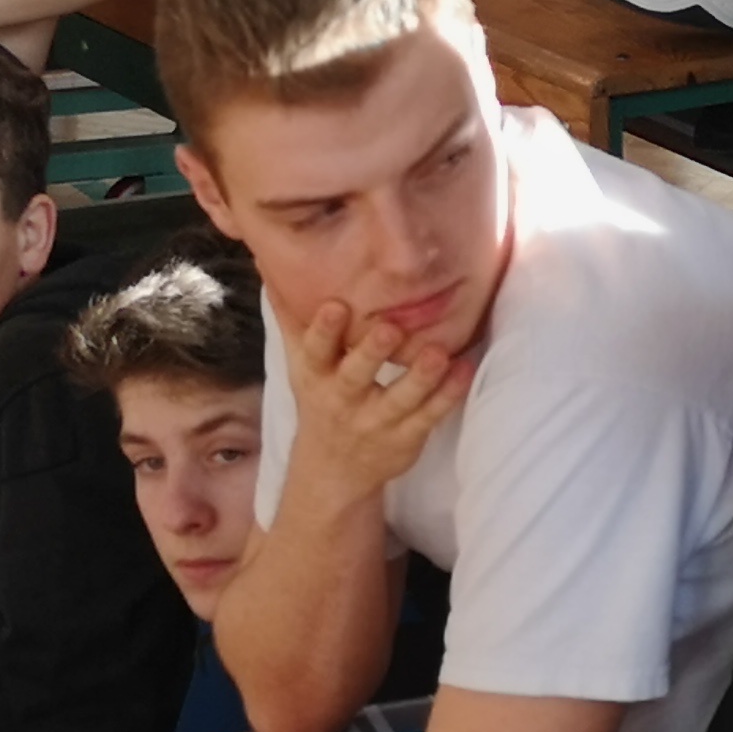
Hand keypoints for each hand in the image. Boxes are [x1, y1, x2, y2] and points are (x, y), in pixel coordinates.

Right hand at [284, 294, 473, 504]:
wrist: (332, 470)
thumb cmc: (320, 398)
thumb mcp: (299, 361)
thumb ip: (291, 314)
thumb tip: (268, 261)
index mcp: (314, 376)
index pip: (314, 351)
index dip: (323, 330)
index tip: (335, 305)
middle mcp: (342, 400)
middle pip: (355, 377)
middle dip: (371, 353)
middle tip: (389, 329)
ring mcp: (376, 422)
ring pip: (400, 399)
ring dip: (420, 377)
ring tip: (439, 353)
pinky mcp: (406, 437)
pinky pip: (429, 416)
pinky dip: (448, 394)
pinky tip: (464, 368)